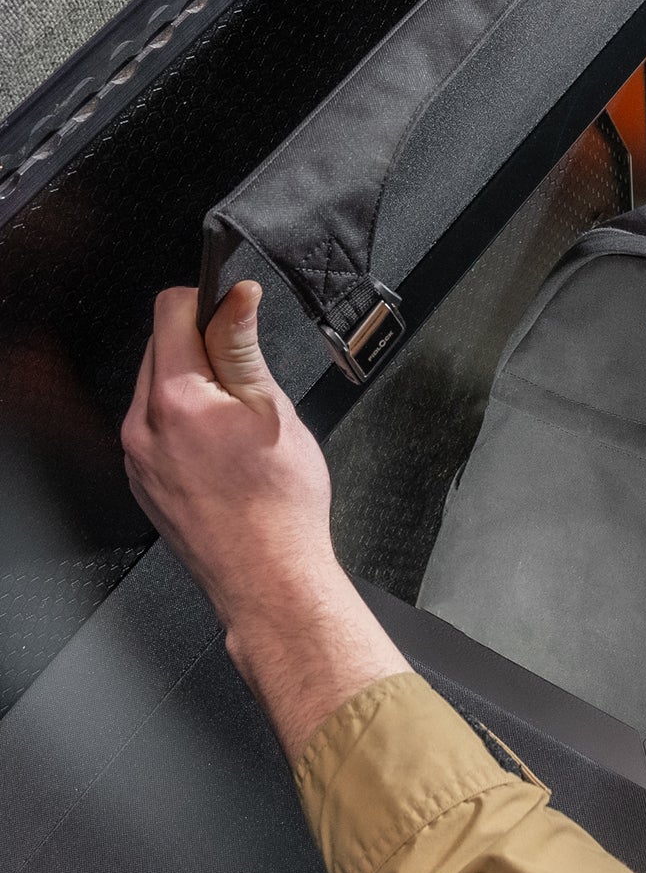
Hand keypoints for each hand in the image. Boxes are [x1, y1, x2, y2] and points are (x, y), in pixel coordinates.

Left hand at [123, 283, 408, 759]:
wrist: (269, 577)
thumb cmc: (280, 504)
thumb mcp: (273, 408)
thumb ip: (243, 345)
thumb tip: (237, 296)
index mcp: (174, 399)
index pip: (170, 310)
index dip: (209, 300)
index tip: (236, 313)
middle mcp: (141, 426)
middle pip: (160, 347)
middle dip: (203, 346)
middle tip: (250, 379)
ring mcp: (136, 458)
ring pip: (158, 387)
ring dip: (195, 384)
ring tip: (241, 420)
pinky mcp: (142, 481)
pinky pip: (157, 428)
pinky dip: (187, 421)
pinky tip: (225, 449)